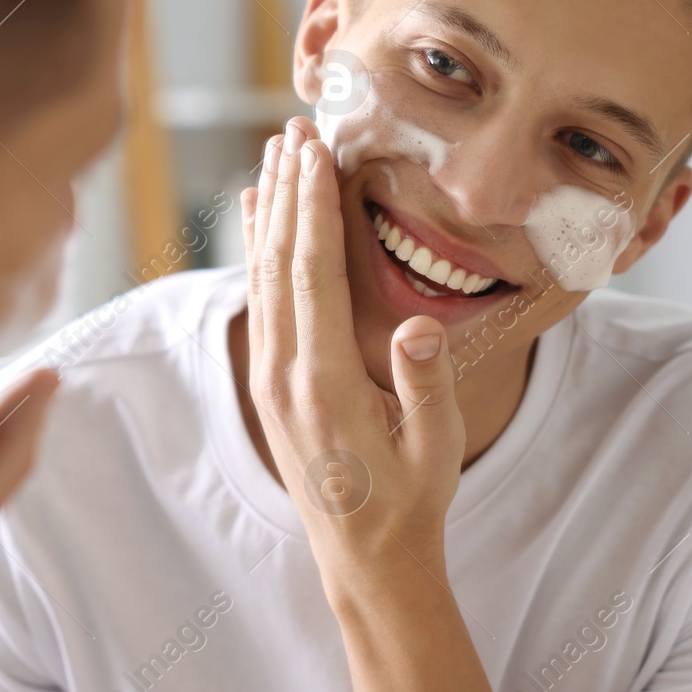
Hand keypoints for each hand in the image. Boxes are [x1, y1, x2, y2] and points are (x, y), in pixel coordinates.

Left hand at [242, 117, 465, 560]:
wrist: (363, 563)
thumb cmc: (410, 506)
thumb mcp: (435, 454)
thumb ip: (426, 390)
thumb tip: (419, 331)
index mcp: (323, 383)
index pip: (312, 274)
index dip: (312, 209)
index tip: (314, 152)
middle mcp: (283, 374)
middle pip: (278, 263)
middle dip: (285, 192)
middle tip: (292, 129)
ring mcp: (270, 379)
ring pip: (262, 277)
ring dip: (268, 213)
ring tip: (275, 155)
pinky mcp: (271, 384)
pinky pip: (259, 303)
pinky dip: (257, 253)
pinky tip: (256, 218)